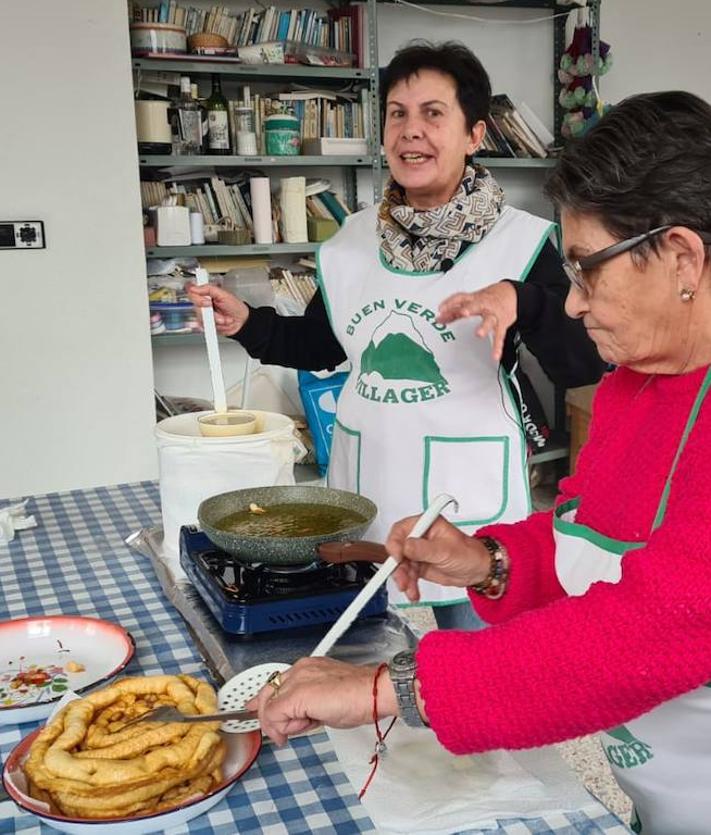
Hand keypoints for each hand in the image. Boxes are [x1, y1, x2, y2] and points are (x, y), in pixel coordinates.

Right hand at [185, 282, 249, 336]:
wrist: (242, 322)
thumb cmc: (235, 307)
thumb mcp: (224, 294)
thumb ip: (208, 289)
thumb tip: (194, 287)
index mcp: (206, 294)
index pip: (191, 292)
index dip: (196, 297)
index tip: (207, 302)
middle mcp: (203, 303)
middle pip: (196, 307)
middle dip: (211, 312)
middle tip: (219, 313)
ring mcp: (204, 315)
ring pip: (201, 318)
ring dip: (215, 320)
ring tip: (224, 319)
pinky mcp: (206, 324)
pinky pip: (204, 326)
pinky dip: (215, 326)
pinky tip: (221, 323)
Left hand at [245, 658, 395, 745]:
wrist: (372, 693)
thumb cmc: (359, 697)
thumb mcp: (326, 702)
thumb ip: (308, 706)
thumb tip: (296, 721)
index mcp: (307, 668)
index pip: (276, 684)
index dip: (265, 702)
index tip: (257, 712)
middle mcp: (299, 670)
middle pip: (267, 694)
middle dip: (271, 718)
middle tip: (281, 734)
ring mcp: (297, 681)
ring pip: (270, 706)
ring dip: (283, 724)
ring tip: (308, 724)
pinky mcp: (296, 695)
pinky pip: (274, 715)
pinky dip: (282, 728)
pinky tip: (299, 728)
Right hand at [385, 516, 489, 602]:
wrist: (478, 570)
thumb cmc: (468, 553)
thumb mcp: (445, 550)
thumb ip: (423, 549)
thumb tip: (405, 546)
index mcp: (426, 524)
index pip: (400, 529)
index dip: (395, 543)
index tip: (397, 557)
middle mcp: (419, 536)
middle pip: (398, 549)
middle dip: (398, 566)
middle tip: (401, 579)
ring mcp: (418, 552)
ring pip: (401, 565)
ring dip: (403, 579)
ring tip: (409, 589)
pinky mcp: (419, 566)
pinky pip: (408, 575)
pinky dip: (409, 585)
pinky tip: (413, 592)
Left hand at [437, 281, 517, 362]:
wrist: (509, 294)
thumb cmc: (486, 298)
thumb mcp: (469, 302)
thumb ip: (453, 311)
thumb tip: (439, 318)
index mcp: (473, 298)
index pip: (460, 298)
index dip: (450, 302)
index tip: (441, 309)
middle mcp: (484, 305)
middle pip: (476, 305)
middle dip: (470, 308)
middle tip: (463, 312)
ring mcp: (493, 314)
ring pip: (489, 320)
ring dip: (484, 326)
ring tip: (479, 334)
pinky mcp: (502, 324)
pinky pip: (499, 336)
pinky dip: (497, 346)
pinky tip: (495, 355)